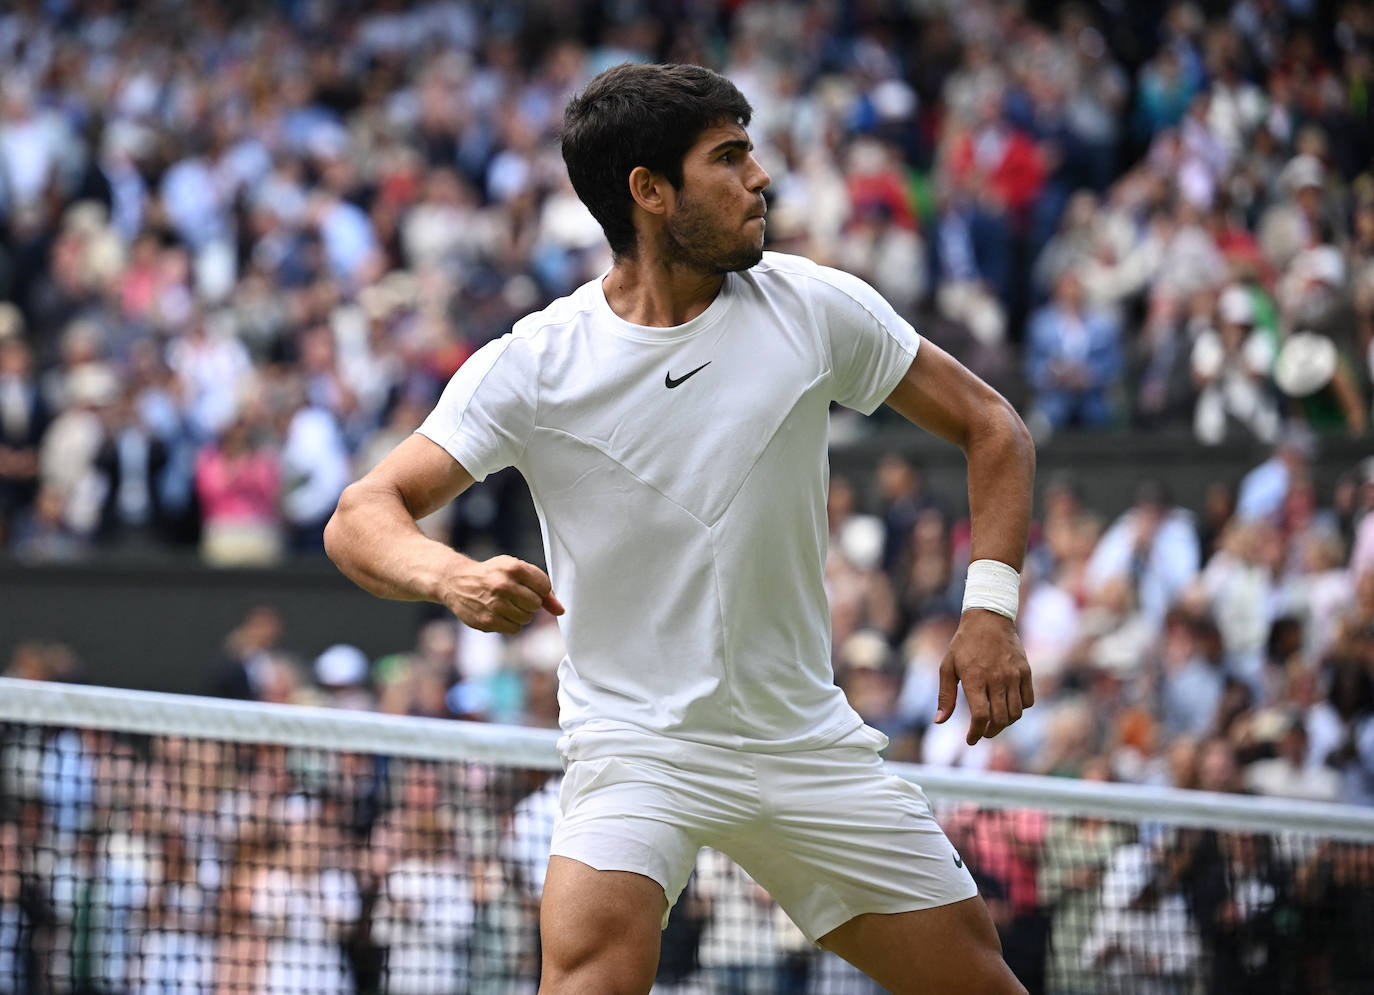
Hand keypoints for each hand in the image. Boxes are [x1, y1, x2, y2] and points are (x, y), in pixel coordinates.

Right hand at [443, 555, 564, 633]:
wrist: (456, 582)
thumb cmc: (491, 574)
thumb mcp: (514, 569)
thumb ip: (541, 587)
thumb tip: (560, 610)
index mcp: (513, 568)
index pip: (544, 586)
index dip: (538, 589)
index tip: (527, 586)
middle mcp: (503, 585)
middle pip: (536, 604)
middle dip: (529, 602)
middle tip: (514, 595)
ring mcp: (495, 605)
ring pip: (526, 619)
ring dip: (519, 614)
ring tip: (504, 604)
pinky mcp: (488, 621)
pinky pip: (514, 629)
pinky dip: (510, 623)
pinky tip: (498, 613)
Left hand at [934, 610, 1033, 745]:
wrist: (988, 619)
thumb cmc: (963, 644)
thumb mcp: (947, 667)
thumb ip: (945, 696)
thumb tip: (939, 721)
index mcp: (974, 679)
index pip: (980, 717)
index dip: (976, 733)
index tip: (971, 740)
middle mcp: (996, 679)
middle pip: (1000, 719)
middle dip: (990, 732)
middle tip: (982, 732)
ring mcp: (1014, 675)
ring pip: (1016, 713)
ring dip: (1005, 724)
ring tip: (995, 722)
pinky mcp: (1026, 671)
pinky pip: (1028, 701)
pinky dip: (1020, 709)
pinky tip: (1008, 707)